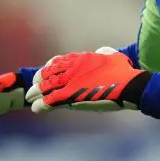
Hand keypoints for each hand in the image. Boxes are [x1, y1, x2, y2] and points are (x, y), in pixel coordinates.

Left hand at [26, 47, 150, 113]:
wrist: (128, 84)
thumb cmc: (123, 71)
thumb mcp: (113, 55)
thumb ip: (103, 53)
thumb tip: (99, 52)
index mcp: (81, 58)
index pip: (57, 61)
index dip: (48, 68)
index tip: (45, 73)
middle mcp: (72, 68)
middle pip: (48, 73)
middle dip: (39, 81)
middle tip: (34, 87)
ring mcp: (70, 81)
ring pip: (45, 87)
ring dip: (36, 93)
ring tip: (31, 98)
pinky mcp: (71, 96)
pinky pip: (49, 100)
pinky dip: (41, 105)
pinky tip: (36, 108)